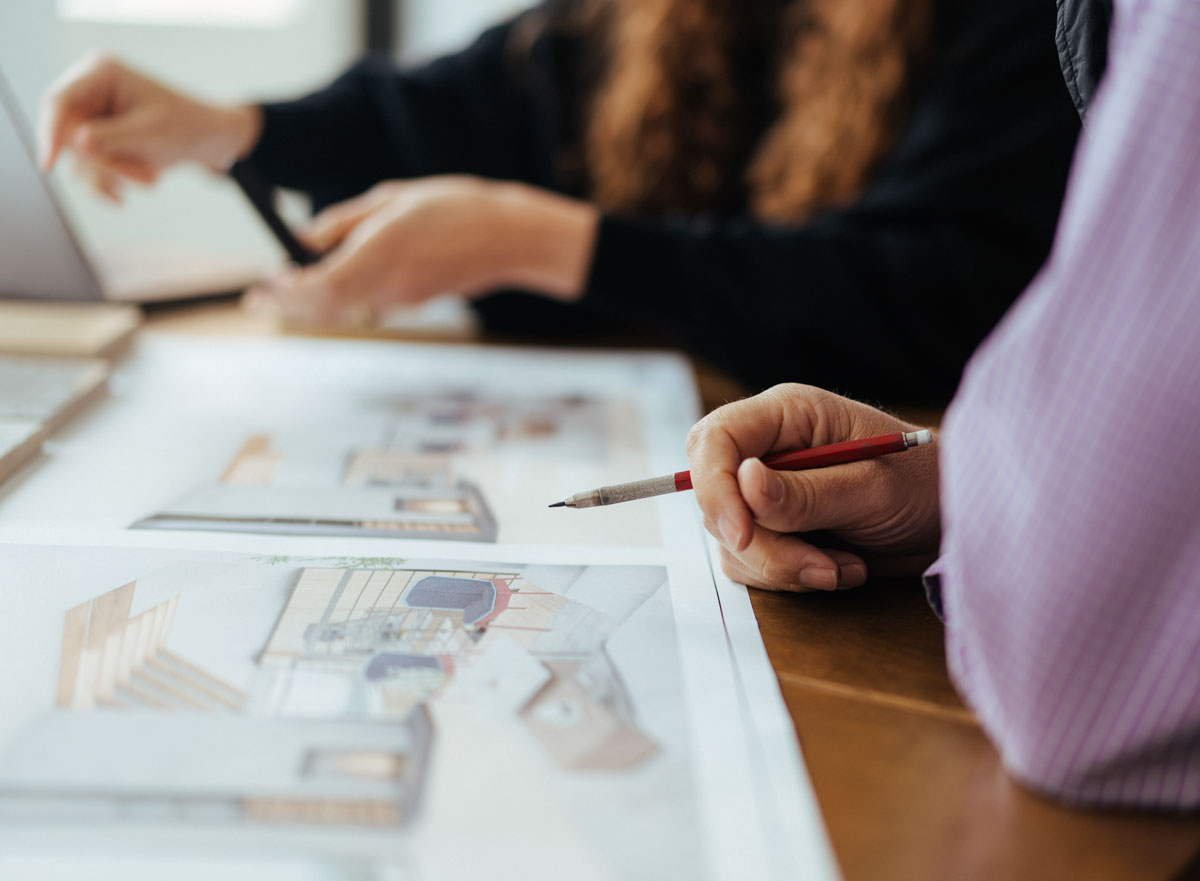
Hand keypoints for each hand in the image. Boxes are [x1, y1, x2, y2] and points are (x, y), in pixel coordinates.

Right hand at [40, 53, 259, 200]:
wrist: (206, 139)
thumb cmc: (185, 127)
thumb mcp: (150, 133)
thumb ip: (112, 138)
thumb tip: (78, 143)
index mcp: (101, 72)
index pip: (60, 101)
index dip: (50, 133)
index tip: (47, 165)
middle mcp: (89, 89)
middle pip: (66, 134)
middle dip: (101, 164)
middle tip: (139, 179)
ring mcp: (92, 113)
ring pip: (77, 156)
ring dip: (113, 175)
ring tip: (149, 178)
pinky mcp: (96, 136)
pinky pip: (87, 167)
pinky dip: (111, 181)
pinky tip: (133, 189)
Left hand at [244, 176, 597, 324]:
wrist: (506, 239)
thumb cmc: (452, 208)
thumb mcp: (390, 199)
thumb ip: (342, 222)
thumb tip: (301, 240)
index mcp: (379, 254)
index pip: (318, 289)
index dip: (283, 293)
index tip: (261, 287)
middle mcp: (387, 286)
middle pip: (323, 308)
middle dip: (288, 304)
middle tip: (261, 296)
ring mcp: (401, 301)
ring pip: (342, 308)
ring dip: (313, 299)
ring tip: (290, 280)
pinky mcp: (412, 304)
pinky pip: (365, 303)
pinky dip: (342, 294)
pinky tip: (335, 275)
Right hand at [686, 384, 940, 590]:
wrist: (955, 521)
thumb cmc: (924, 485)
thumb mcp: (871, 489)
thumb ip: (805, 493)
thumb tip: (745, 482)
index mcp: (786, 415)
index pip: (714, 441)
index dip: (716, 488)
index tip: (743, 534)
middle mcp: (768, 450)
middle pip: (716, 497)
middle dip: (760, 543)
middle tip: (817, 566)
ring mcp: (767, 492)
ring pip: (732, 539)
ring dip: (783, 566)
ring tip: (844, 567)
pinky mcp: (775, 531)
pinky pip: (751, 564)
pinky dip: (792, 578)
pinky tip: (842, 569)